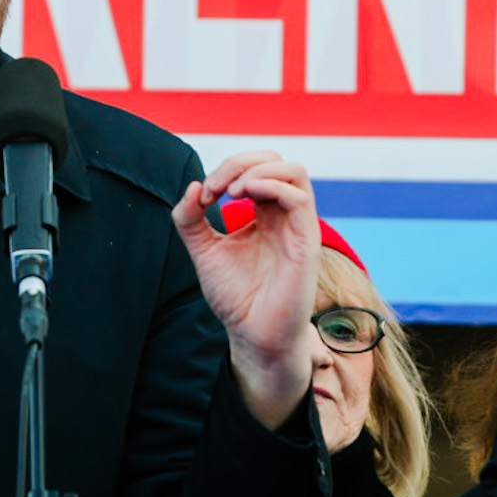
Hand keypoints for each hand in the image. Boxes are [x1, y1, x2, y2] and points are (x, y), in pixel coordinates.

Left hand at [172, 151, 319, 429]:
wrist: (252, 335)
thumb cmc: (236, 297)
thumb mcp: (204, 251)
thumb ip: (190, 220)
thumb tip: (191, 186)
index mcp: (265, 215)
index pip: (256, 169)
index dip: (226, 170)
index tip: (201, 197)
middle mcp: (284, 216)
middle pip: (276, 161)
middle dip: (239, 163)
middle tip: (214, 188)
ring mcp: (298, 227)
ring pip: (295, 171)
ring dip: (257, 170)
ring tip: (232, 191)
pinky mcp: (306, 243)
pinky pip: (299, 198)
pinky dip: (271, 185)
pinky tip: (245, 196)